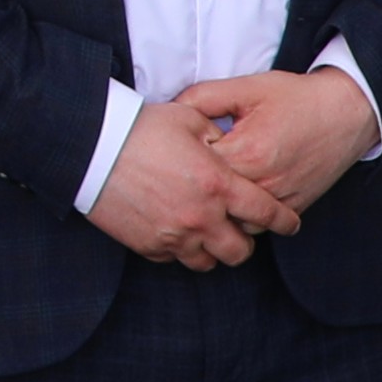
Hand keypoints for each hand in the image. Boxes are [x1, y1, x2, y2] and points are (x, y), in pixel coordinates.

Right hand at [87, 100, 274, 269]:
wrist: (92, 148)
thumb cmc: (141, 128)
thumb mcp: (188, 119)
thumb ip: (217, 135)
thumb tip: (228, 143)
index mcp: (218, 184)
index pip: (266, 213)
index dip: (284, 221)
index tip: (290, 224)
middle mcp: (202, 217)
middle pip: (240, 251)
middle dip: (245, 243)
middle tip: (239, 231)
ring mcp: (174, 235)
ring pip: (208, 262)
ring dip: (212, 249)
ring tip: (205, 234)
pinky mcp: (148, 245)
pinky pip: (174, 257)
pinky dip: (179, 248)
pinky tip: (173, 229)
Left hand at [174, 65, 378, 218]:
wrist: (347, 111)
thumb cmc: (296, 97)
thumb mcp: (246, 88)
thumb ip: (202, 98)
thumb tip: (169, 109)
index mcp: (246, 152)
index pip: (195, 170)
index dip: (180, 161)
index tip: (175, 154)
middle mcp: (264, 182)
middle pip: (211, 201)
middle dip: (195, 189)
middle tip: (186, 174)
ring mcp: (281, 200)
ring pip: (232, 222)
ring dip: (220, 208)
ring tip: (211, 188)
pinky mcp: (294, 208)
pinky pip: (258, 227)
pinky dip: (243, 216)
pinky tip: (235, 197)